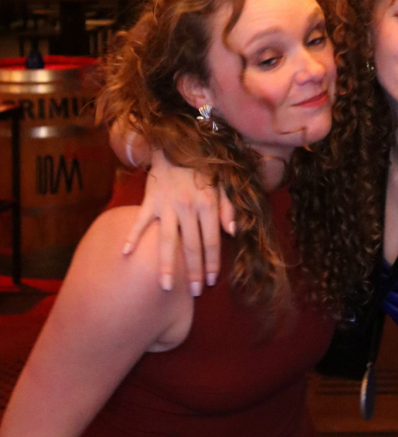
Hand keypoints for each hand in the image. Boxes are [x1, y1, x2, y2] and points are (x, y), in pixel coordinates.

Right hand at [122, 152, 235, 293]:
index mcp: (208, 203)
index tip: (212, 280)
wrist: (177, 143)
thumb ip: (229, 207)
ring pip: (167, 240)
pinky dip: (132, 237)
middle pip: (191, 245)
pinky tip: (126, 255)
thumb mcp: (222, 183)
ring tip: (166, 286)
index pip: (212, 240)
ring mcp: (167, 205)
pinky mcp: (150, 201)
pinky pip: (140, 222)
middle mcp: (188, 207)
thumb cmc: (202, 167)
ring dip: (167, 265)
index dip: (213, 262)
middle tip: (196, 293)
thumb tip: (233, 231)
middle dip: (194, 271)